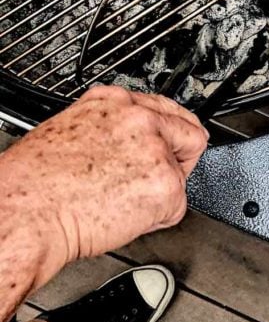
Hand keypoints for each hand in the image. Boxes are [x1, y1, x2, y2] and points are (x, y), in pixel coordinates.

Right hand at [0, 86, 207, 303]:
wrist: (27, 211)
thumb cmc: (34, 183)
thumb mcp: (69, 131)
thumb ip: (107, 129)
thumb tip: (120, 145)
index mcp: (112, 102)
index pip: (162, 108)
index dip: (167, 130)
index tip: (169, 142)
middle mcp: (139, 119)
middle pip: (188, 131)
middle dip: (179, 156)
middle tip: (156, 180)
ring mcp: (156, 151)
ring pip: (181, 174)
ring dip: (161, 191)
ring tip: (123, 202)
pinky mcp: (166, 185)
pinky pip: (175, 208)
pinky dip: (155, 219)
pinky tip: (124, 217)